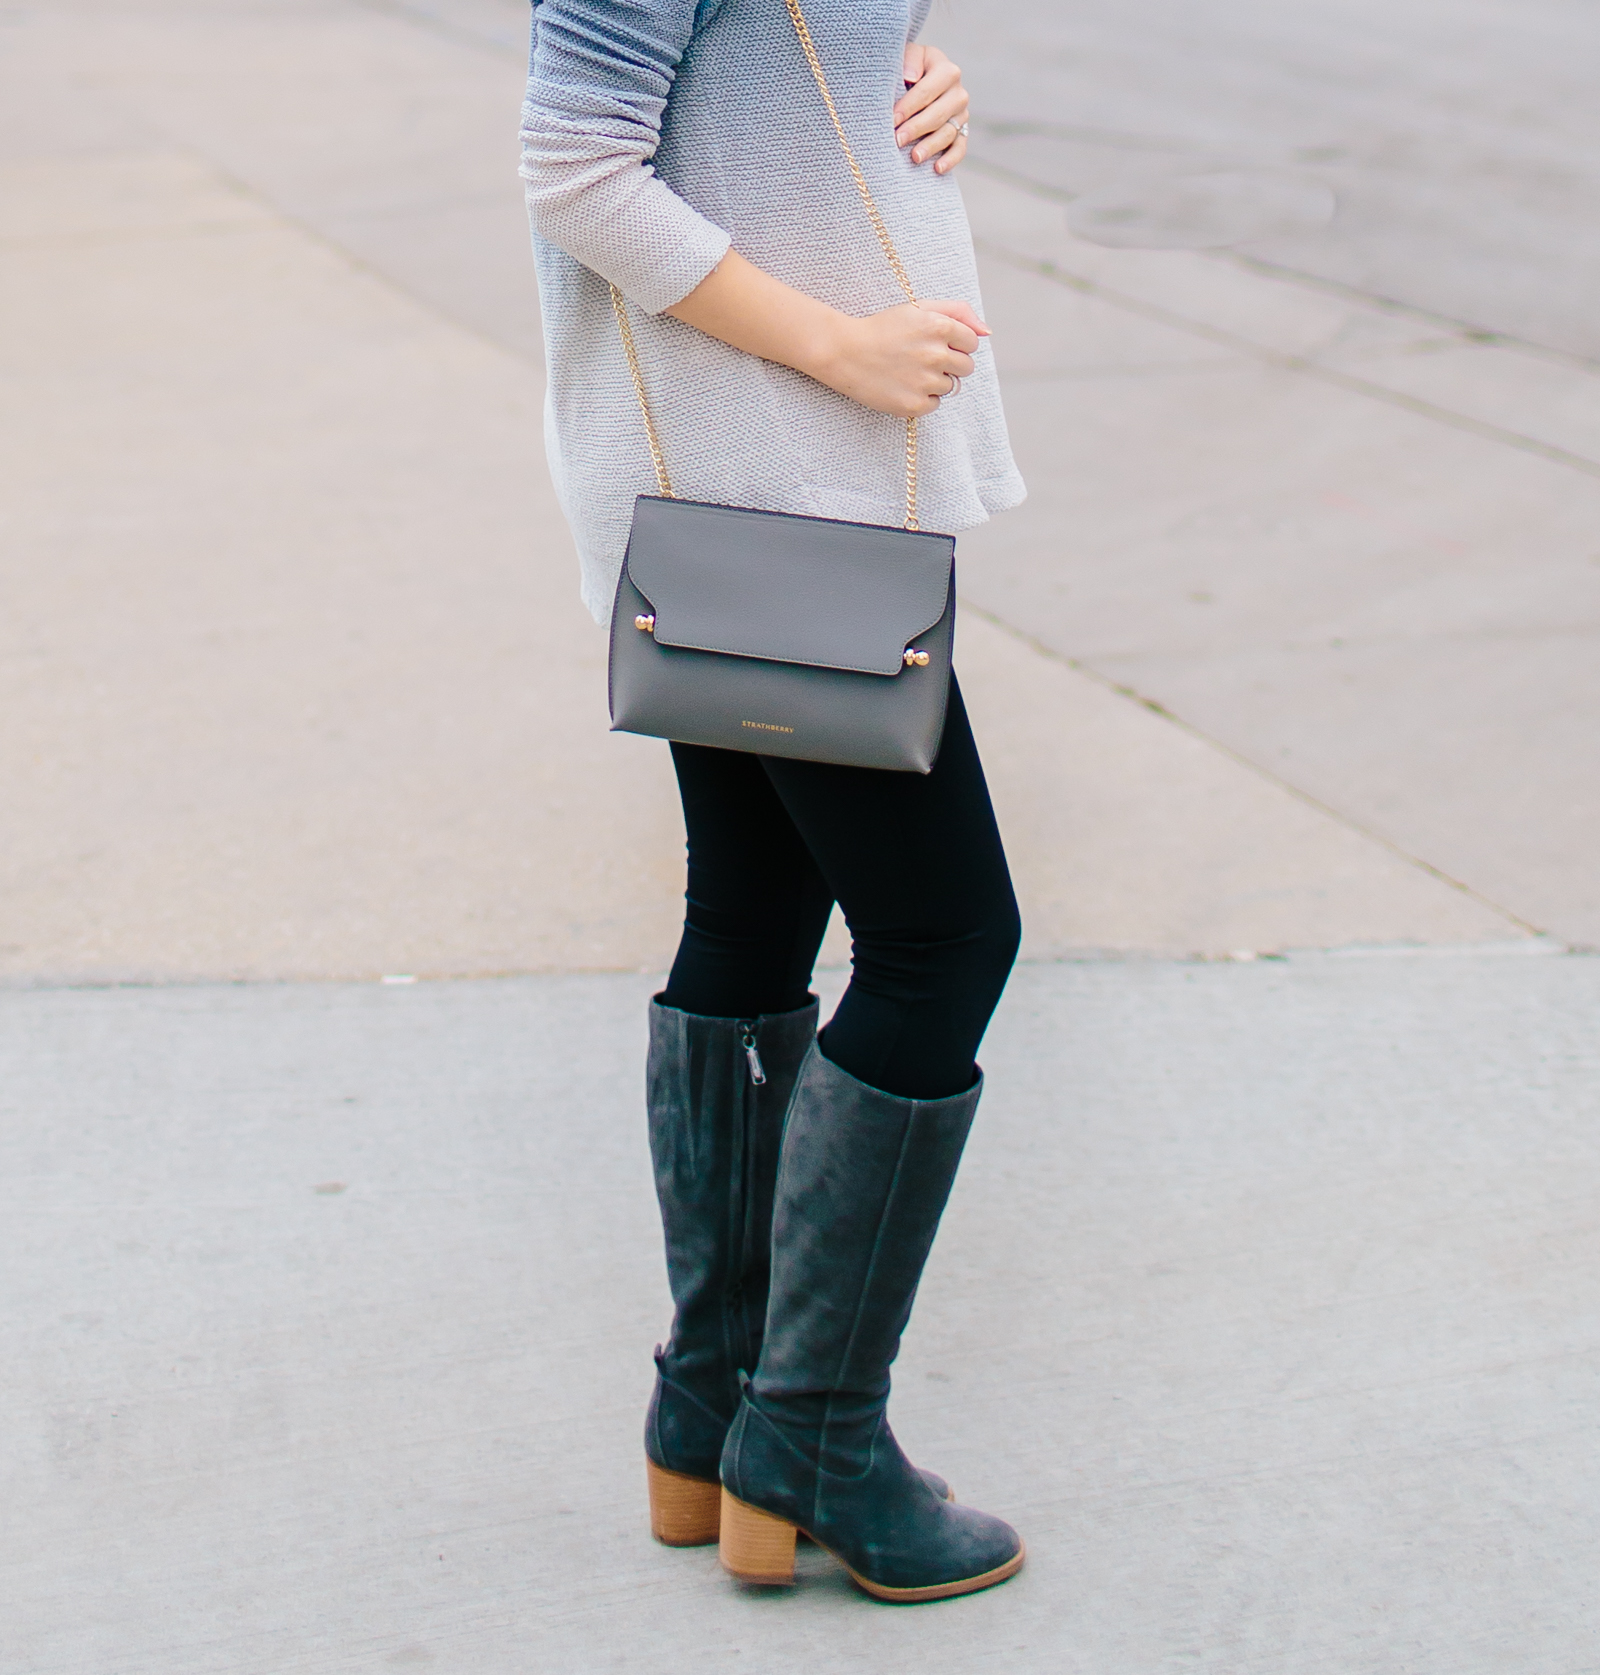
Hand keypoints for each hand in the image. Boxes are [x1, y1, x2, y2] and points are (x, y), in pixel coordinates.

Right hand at [813, 298, 988, 418]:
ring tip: (908, 371)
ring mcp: (925, 382)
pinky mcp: (913, 405)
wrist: (844, 352)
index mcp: (940, 326)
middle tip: (922, 358)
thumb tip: (988, 332)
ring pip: (951, 386)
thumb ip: (958, 312)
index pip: (972, 342)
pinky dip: (922, 398)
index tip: (935, 343)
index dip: (955, 343)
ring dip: (935, 381)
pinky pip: (934, 405)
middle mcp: (936, 355)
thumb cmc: (883, 328)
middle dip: (950, 362)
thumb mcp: (918, 308)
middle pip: (966, 367)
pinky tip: (902, 385)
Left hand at [894, 43, 968, 174]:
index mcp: (946, 71)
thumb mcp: (906, 56)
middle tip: (898, 140)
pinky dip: (950, 159)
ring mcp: (962, 115)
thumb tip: (911, 76)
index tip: (892, 119)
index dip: (909, 106)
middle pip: (938, 114)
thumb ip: (909, 60)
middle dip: (917, 128)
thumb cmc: (907, 69)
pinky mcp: (962, 132)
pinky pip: (960, 148)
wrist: (916, 82)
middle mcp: (958, 93)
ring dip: (931, 146)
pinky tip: (937, 169)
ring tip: (914, 158)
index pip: (927, 90)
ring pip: (948, 133)